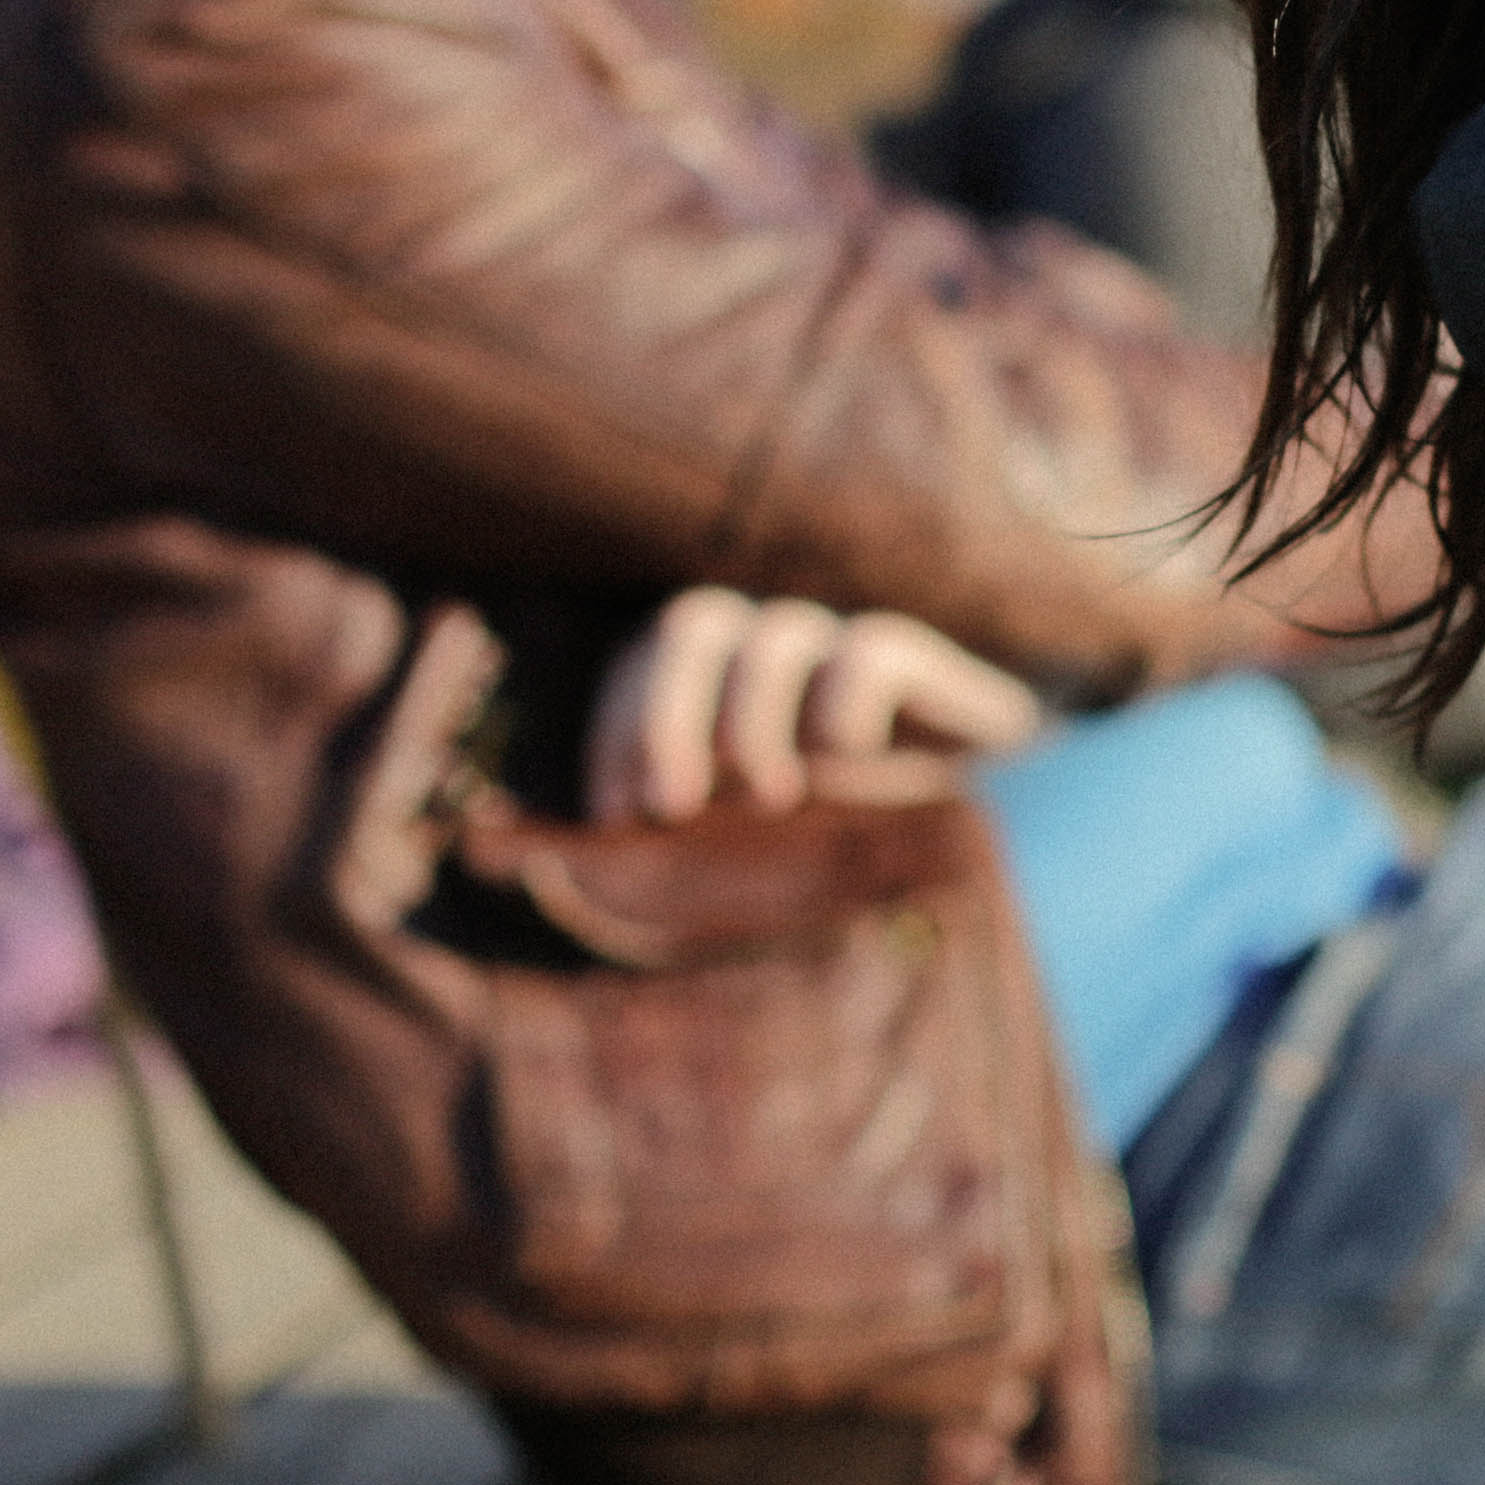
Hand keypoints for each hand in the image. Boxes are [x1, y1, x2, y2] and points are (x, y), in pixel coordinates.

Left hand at [587, 588, 1043, 820]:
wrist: (978, 848)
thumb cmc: (824, 851)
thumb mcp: (712, 860)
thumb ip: (624, 838)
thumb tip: (507, 840)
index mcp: (715, 683)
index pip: (639, 662)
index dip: (617, 732)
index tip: (619, 818)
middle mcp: (774, 655)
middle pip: (694, 625)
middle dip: (666, 717)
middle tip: (674, 809)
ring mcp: (846, 656)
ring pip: (778, 637)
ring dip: (752, 720)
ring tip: (772, 798)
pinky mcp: (923, 671)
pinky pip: (871, 652)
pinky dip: (843, 706)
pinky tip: (847, 761)